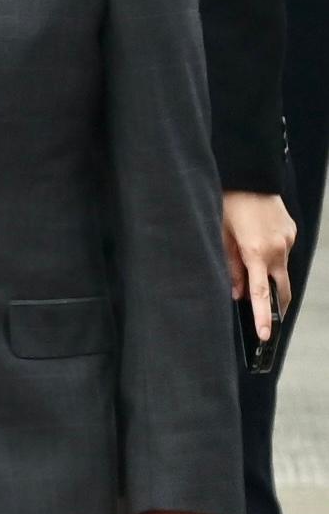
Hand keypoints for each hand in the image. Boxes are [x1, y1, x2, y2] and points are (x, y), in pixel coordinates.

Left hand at [226, 190, 296, 342]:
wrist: (250, 177)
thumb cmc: (228, 206)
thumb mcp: (221, 238)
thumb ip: (229, 268)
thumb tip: (236, 294)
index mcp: (257, 253)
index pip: (261, 294)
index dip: (263, 317)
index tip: (265, 335)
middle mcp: (278, 249)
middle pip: (281, 288)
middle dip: (276, 307)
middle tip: (266, 321)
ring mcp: (288, 241)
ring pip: (281, 269)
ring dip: (268, 275)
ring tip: (248, 260)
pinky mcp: (291, 232)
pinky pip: (282, 252)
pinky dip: (270, 256)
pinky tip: (255, 242)